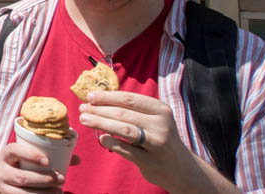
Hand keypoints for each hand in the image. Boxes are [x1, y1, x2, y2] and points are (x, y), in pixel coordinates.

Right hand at [0, 142, 66, 192]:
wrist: (2, 180)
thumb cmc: (21, 164)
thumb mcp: (27, 157)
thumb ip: (49, 155)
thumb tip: (76, 159)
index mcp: (6, 154)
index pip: (13, 151)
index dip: (29, 155)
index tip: (47, 160)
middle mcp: (2, 171)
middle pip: (21, 177)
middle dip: (43, 179)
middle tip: (62, 178)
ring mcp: (3, 187)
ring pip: (23, 193)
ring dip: (43, 193)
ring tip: (59, 191)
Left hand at [78, 91, 195, 189]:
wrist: (181, 169)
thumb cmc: (159, 138)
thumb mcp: (153, 120)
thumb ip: (131, 110)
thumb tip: (97, 100)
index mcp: (160, 109)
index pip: (129, 99)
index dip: (107, 97)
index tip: (90, 96)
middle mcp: (161, 124)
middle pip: (123, 114)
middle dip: (99, 110)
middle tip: (83, 109)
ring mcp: (157, 143)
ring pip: (123, 130)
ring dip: (100, 123)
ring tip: (85, 120)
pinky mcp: (151, 161)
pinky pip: (125, 149)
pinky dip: (110, 142)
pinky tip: (102, 139)